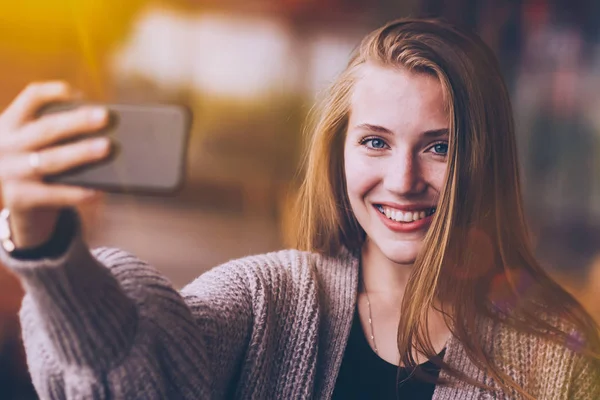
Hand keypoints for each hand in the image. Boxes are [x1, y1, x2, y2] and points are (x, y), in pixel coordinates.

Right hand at [0, 81, 111, 248]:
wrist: (21, 206)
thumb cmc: (41, 167)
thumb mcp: (42, 145)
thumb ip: (63, 135)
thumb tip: (106, 129)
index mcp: (12, 122)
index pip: (32, 97)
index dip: (57, 93)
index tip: (83, 95)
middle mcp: (6, 144)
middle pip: (45, 128)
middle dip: (77, 122)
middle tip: (105, 116)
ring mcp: (9, 172)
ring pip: (49, 160)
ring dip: (80, 153)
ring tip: (107, 147)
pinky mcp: (18, 198)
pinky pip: (51, 194)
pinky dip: (75, 193)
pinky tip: (97, 192)